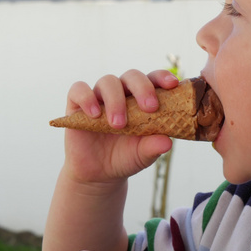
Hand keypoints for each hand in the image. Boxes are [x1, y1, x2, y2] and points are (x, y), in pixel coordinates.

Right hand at [62, 69, 179, 183]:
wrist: (100, 174)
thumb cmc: (126, 157)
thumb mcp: (143, 155)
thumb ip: (154, 147)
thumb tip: (167, 142)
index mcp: (142, 98)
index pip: (153, 79)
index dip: (162, 77)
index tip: (173, 85)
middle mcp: (122, 92)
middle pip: (132, 76)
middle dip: (142, 88)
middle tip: (150, 108)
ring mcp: (100, 96)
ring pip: (108, 82)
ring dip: (116, 101)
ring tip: (119, 125)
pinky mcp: (77, 104)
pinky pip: (79, 90)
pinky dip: (87, 98)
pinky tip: (95, 114)